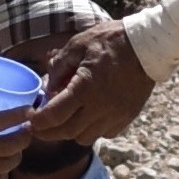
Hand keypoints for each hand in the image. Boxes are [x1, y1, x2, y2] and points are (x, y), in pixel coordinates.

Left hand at [18, 20, 155, 151]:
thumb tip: (48, 89)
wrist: (148, 46)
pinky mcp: (126, 117)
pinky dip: (92, 130)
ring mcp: (115, 115)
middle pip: (66, 132)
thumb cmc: (111, 40)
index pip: (53, 116)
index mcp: (84, 88)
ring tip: (65, 119)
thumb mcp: (78, 45)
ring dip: (70, 132)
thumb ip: (59, 67)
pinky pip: (103, 134)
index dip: (37, 121)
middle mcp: (100, 107)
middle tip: (39, 125)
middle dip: (48, 132)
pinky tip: (89, 116)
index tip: (30, 118)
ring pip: (84, 137)